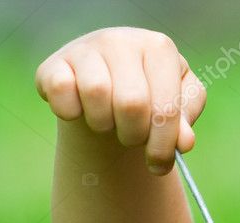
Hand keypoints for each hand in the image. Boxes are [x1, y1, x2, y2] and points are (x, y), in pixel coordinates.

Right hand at [34, 27, 206, 173]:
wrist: (111, 87)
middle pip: (131, 104)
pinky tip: (80, 111)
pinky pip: (60, 91)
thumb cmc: (151, 96)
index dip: (163, 145)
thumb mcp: (178, 106)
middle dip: (134, 135)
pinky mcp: (53, 64)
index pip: (166, 107)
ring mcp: (85, 48)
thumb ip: (186, 122)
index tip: (159, 165)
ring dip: (104, 124)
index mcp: (159, 48)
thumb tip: (184, 142)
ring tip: (109, 122)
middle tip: (132, 138)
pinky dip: (70, 112)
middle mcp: (121, 40)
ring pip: (96, 94)